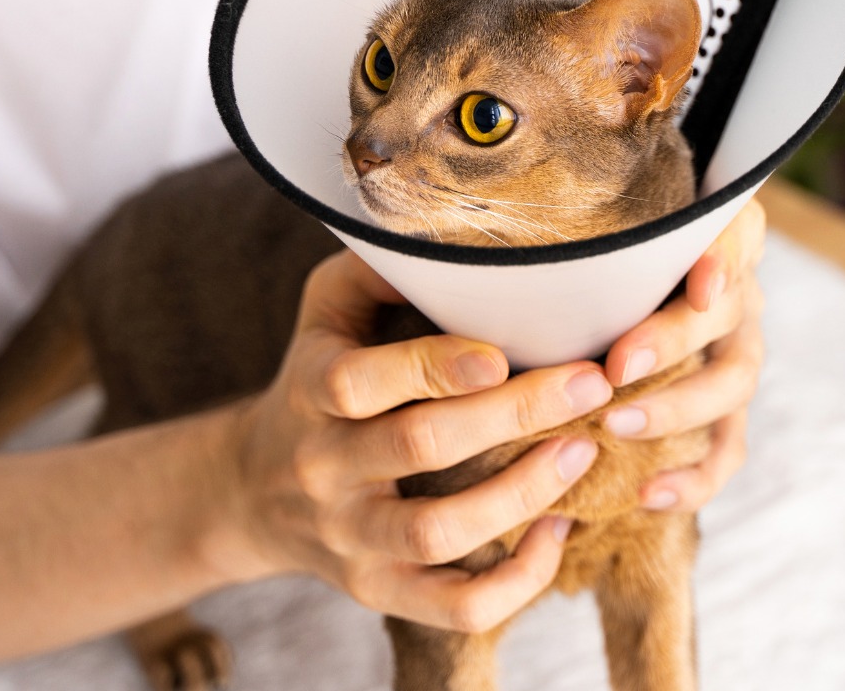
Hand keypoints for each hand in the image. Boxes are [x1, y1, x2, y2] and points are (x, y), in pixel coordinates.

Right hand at [227, 250, 613, 633]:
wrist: (256, 489)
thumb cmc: (312, 378)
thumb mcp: (322, 312)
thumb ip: (373, 270)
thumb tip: (450, 238)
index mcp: (311, 389)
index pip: (360, 382)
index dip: (432, 368)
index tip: (502, 353)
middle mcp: (324, 467)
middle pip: (419, 449)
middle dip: (512, 416)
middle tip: (588, 383)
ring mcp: (350, 537)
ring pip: (437, 535)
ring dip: (520, 497)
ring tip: (584, 451)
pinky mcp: (377, 588)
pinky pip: (451, 606)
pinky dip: (515, 583)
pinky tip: (560, 531)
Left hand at [601, 197, 766, 511]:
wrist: (608, 311)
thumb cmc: (589, 268)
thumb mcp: (592, 244)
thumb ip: (583, 242)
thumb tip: (518, 256)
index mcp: (707, 243)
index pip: (734, 237)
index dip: (724, 259)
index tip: (699, 284)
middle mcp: (731, 297)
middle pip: (726, 315)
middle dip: (672, 341)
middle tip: (617, 367)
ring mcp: (734, 354)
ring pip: (732, 385)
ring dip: (677, 408)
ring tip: (618, 425)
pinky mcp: (726, 411)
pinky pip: (727, 449)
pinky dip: (694, 477)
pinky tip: (649, 493)